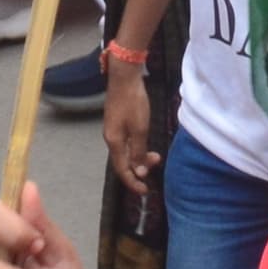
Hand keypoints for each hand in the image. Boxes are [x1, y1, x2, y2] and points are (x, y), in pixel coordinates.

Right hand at [101, 67, 159, 194]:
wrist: (124, 77)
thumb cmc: (133, 102)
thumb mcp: (139, 129)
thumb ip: (139, 151)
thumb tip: (138, 172)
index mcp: (115, 142)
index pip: (122, 170)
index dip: (133, 182)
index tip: (145, 191)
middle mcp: (111, 138)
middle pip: (123, 161)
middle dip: (139, 168)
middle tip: (156, 164)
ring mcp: (113, 129)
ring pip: (126, 151)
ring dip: (140, 156)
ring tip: (155, 155)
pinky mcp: (117, 121)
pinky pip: (126, 142)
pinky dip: (136, 147)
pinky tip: (145, 143)